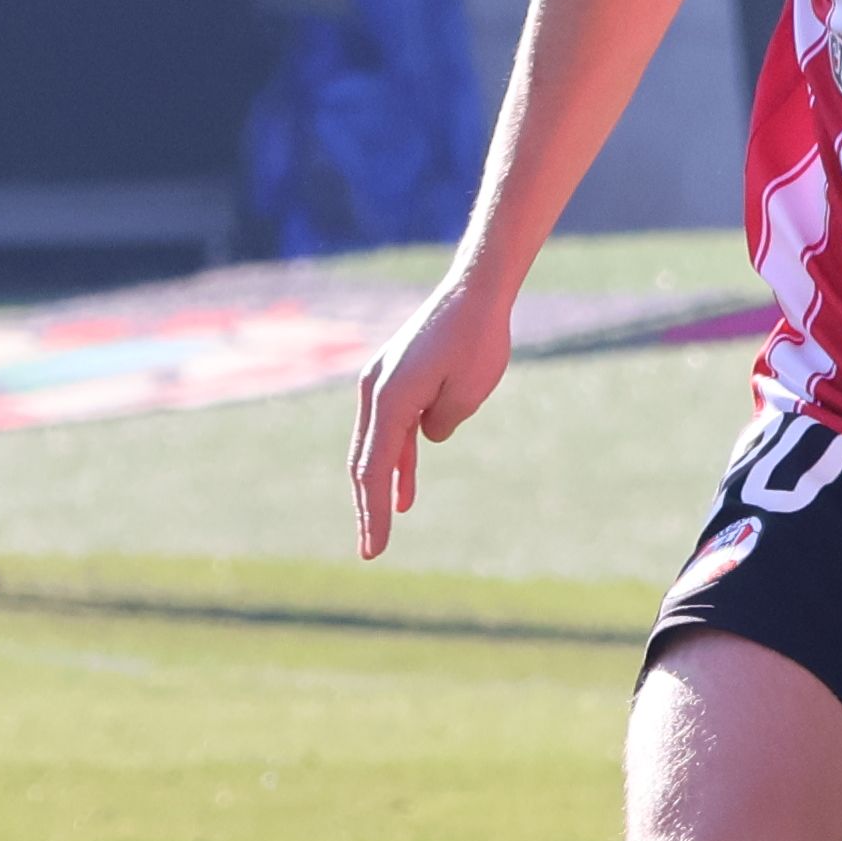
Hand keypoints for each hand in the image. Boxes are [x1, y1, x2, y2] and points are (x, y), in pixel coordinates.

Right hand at [346, 270, 510, 559]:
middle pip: (364, 462)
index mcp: (389, 398)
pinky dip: (396, 460)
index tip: (374, 549)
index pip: (374, 469)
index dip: (373, 513)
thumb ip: (441, 425)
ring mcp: (382, 383)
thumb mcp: (467, 393)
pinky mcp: (396, 378)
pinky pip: (391, 430)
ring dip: (379, 486)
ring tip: (383, 528)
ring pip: (375, 447)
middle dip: (367, 508)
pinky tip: (403, 491)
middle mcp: (375, 391)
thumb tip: (425, 437)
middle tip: (371, 550)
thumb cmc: (477, 339)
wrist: (474, 291)